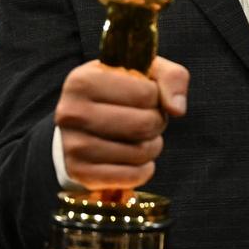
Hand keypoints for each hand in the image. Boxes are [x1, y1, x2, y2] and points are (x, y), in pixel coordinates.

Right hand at [55, 56, 188, 188]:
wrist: (81, 125)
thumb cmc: (119, 93)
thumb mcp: (145, 72)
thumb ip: (171, 77)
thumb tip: (177, 109)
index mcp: (83, 80)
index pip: (146, 94)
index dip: (156, 97)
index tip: (146, 97)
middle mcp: (71, 113)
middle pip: (144, 124)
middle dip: (157, 123)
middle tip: (149, 120)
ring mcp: (72, 145)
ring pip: (139, 152)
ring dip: (152, 146)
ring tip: (142, 138)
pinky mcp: (79, 173)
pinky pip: (131, 176)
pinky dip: (144, 169)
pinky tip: (136, 159)